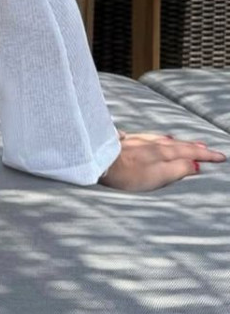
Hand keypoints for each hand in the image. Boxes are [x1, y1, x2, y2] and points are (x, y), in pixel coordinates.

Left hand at [98, 129, 226, 190]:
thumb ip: (178, 169)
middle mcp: (150, 143)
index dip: (206, 155)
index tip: (220, 156)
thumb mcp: (158, 176)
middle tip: (207, 148)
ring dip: (176, 142)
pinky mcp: (121, 141)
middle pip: (177, 144)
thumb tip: (196, 165)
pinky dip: (156, 139)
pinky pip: (145, 138)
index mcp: (162, 152)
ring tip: (185, 143)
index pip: (189, 153)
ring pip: (161, 139)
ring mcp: (135, 141)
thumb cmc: (126, 172)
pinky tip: (154, 138)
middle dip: (193, 147)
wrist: (95, 159)